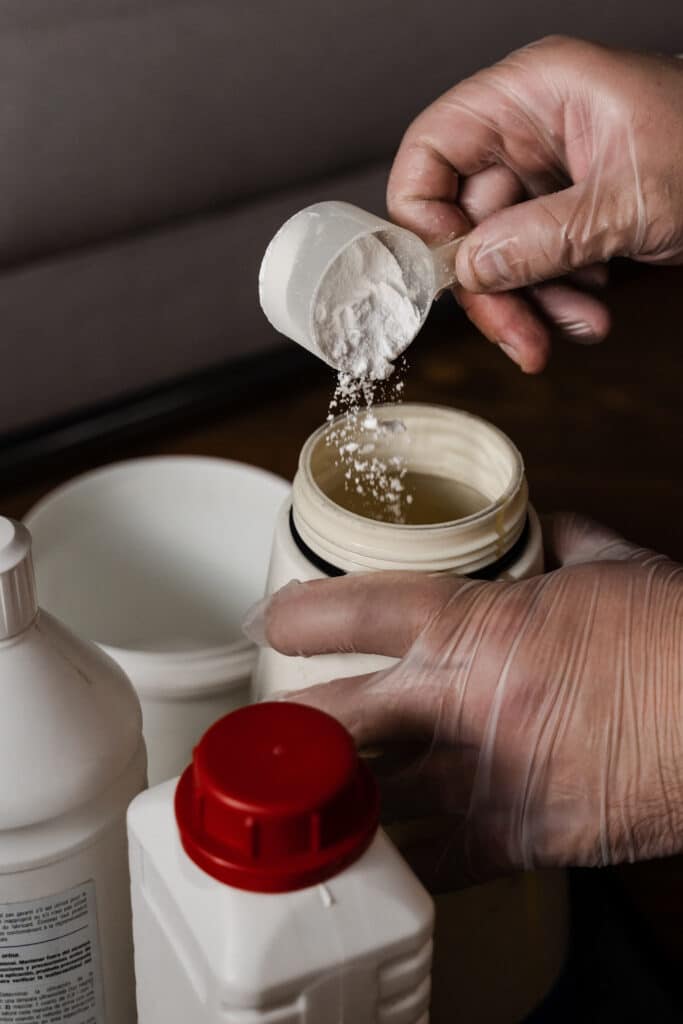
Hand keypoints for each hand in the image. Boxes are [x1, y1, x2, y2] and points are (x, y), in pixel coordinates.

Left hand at [245, 515, 682, 887]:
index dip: (298, 615)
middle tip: (267, 726)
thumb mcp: (615, 567)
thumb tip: (542, 526)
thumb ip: (561, 541)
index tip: (275, 620)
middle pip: (337, 720)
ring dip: (327, 796)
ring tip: (299, 790)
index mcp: (481, 627)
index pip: (358, 611)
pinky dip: (394, 855)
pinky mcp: (519, 841)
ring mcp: (487, 780)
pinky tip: (375, 846)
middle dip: (288, 725)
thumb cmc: (677, 639)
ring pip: (368, 801)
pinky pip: (430, 863)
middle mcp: (467, 705)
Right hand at [388, 36, 682, 371]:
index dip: (425, 215)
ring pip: (501, 254)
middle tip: (517, 336)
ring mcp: (551, 176)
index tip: (451, 273)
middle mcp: (532, 133)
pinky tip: (593, 312)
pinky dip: (558, 300)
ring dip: (531, 304)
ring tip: (578, 324)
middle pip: (466, 218)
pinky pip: (537, 266)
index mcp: (534, 96)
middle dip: (493, 287)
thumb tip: (471, 269)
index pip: (432, 148)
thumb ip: (543, 237)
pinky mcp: (570, 213)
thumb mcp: (630, 199)